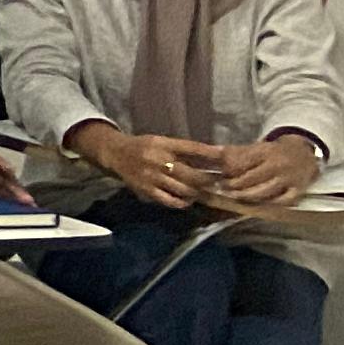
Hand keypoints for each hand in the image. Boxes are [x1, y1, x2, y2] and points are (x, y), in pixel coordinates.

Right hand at [71, 122, 225, 210]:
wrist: (115, 154)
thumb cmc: (144, 147)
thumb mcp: (163, 142)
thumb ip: (185, 150)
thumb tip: (215, 155)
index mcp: (163, 144)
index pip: (192, 148)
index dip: (211, 154)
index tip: (227, 159)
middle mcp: (158, 160)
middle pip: (192, 174)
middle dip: (209, 180)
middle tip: (222, 183)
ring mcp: (152, 177)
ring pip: (184, 190)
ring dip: (198, 193)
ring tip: (206, 192)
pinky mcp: (147, 190)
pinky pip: (170, 200)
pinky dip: (183, 202)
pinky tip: (187, 200)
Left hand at [209, 134, 322, 209]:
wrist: (305, 153)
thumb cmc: (275, 152)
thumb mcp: (256, 147)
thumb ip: (235, 152)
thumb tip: (211, 151)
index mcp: (266, 151)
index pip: (242, 163)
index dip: (228, 172)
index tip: (219, 176)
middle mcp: (278, 165)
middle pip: (250, 179)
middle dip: (233, 186)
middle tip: (223, 188)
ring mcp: (289, 179)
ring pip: (263, 192)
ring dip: (245, 196)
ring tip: (235, 196)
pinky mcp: (298, 191)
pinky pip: (280, 202)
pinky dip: (267, 204)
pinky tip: (256, 204)